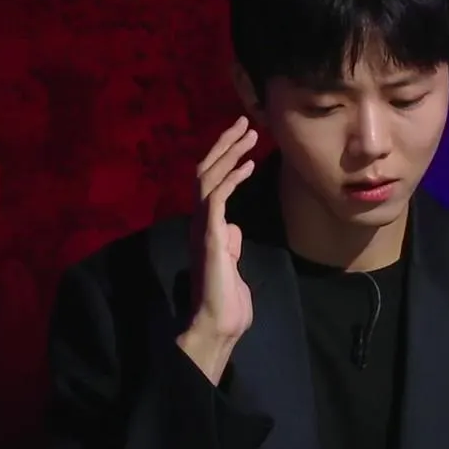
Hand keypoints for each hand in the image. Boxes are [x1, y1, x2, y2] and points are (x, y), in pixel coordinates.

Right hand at [177, 116, 257, 383]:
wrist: (218, 325)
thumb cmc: (227, 302)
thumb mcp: (232, 263)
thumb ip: (229, 243)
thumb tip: (232, 226)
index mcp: (205, 226)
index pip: (210, 182)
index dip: (225, 157)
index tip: (244, 139)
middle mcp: (199, 222)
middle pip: (205, 171)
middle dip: (225, 144)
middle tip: (245, 123)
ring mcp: (202, 228)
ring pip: (208, 178)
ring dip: (228, 152)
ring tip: (249, 133)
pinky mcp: (210, 236)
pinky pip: (216, 198)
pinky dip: (231, 178)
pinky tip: (247, 165)